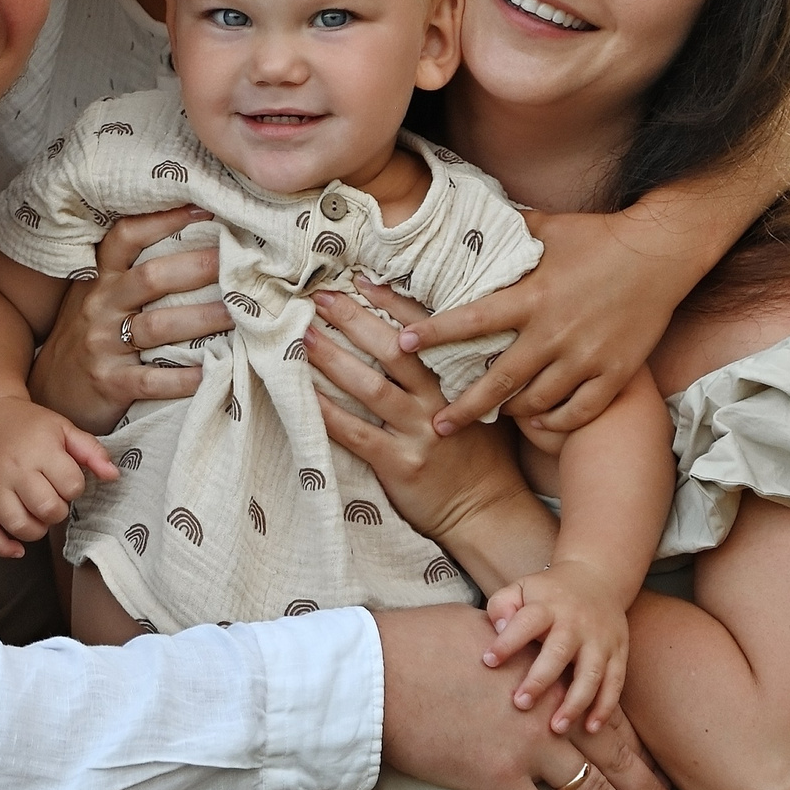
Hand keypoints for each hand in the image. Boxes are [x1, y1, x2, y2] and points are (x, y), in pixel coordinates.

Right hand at [0, 397, 121, 557]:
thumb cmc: (24, 425)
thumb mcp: (62, 427)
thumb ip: (91, 451)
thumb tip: (113, 475)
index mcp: (39, 450)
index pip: (71, 486)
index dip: (74, 488)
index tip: (66, 480)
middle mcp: (13, 469)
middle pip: (47, 509)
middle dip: (57, 511)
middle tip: (52, 499)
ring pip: (19, 526)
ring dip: (35, 530)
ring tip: (36, 515)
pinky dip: (2, 547)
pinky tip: (16, 547)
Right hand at [26, 208, 225, 428]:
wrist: (51, 391)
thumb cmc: (88, 337)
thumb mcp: (97, 298)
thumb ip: (131, 275)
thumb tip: (195, 247)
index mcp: (100, 280)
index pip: (126, 237)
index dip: (163, 221)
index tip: (205, 210)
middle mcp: (99, 306)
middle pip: (151, 278)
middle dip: (197, 267)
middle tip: (237, 262)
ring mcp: (102, 345)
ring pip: (157, 326)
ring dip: (202, 318)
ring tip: (238, 313)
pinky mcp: (109, 383)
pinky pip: (153, 379)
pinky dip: (185, 377)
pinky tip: (213, 371)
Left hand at [307, 285, 531, 550]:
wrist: (487, 511)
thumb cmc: (474, 453)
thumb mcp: (474, 402)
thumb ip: (450, 370)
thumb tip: (411, 331)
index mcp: (458, 379)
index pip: (424, 330)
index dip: (391, 301)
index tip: (360, 278)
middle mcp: (439, 401)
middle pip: (392, 350)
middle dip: (353, 319)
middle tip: (319, 296)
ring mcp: (419, 433)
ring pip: (370, 387)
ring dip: (333, 358)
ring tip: (302, 336)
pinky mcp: (400, 464)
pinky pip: (356, 433)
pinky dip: (327, 412)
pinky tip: (303, 394)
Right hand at [374, 605, 681, 789]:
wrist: (376, 669)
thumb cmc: (417, 641)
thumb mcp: (477, 628)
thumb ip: (511, 648)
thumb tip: (513, 646)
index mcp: (546, 674)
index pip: (605, 715)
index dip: (634, 747)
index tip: (654, 770)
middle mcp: (549, 712)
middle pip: (613, 757)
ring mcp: (526, 748)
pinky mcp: (495, 779)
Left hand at [394, 209, 698, 434]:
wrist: (663, 251)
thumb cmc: (599, 236)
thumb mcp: (546, 227)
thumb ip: (505, 233)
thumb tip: (466, 220)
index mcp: (532, 296)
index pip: (472, 320)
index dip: (435, 334)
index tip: (402, 345)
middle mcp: (556, 332)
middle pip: (500, 380)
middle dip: (464, 407)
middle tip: (438, 426)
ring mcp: (587, 356)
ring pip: (536, 400)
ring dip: (510, 412)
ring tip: (492, 416)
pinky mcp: (616, 373)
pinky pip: (579, 411)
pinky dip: (556, 421)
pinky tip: (539, 420)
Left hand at [485, 557, 631, 732]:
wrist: (597, 578)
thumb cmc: (547, 593)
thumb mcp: (521, 587)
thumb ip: (502, 605)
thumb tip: (498, 629)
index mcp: (547, 606)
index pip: (525, 623)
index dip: (507, 642)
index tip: (488, 662)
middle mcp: (576, 623)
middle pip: (559, 652)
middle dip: (540, 680)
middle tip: (521, 704)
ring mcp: (600, 640)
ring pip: (591, 674)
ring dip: (575, 703)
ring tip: (556, 727)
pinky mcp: (619, 652)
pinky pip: (615, 683)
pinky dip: (605, 707)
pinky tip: (591, 728)